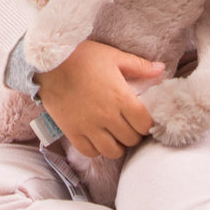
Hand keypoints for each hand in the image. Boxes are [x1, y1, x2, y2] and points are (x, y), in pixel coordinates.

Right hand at [32, 40, 159, 159]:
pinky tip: (97, 137)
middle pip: (131, 140)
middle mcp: (107, 116)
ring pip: (113, 151)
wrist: (48, 63)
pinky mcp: (72, 132)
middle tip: (129, 124)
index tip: (142, 118)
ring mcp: (89, 127)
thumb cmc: (82, 56)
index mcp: (121, 98)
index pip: (145, 124)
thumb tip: (161, 70)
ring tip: (115, 133)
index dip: (147, 123)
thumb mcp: (114, 56)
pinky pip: (90, 152)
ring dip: (117, 144)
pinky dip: (97, 148)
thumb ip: (139, 66)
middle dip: (134, 133)